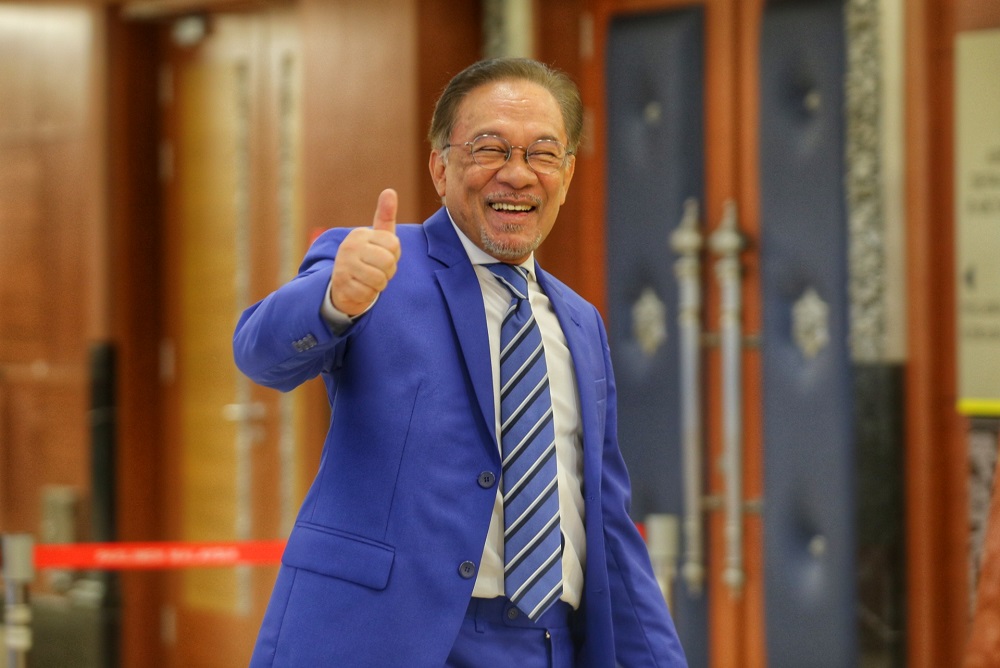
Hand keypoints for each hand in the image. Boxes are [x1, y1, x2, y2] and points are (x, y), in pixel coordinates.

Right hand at [329, 189, 400, 316]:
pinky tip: (361, 288)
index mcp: (360, 234)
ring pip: (379, 279)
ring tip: (370, 279)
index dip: (394, 255)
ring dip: (379, 284)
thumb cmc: (368, 258)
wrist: (344, 285)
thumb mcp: (379, 238)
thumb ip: (385, 216)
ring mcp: (343, 265)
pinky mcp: (341, 284)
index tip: (383, 256)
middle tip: (378, 270)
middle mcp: (349, 246)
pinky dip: (369, 294)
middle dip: (388, 271)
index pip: (394, 245)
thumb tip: (390, 191)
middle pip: (388, 262)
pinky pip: (369, 293)